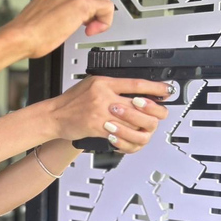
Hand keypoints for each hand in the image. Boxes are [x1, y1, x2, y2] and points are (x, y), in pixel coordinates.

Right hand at [2, 0, 114, 59]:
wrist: (21, 37)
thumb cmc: (27, 33)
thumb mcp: (42, 16)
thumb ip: (56, 12)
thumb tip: (66, 19)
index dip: (84, 10)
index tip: (80, 23)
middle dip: (92, 13)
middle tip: (85, 28)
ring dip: (99, 16)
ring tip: (89, 29)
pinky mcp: (80, 2)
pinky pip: (106, 6)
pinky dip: (104, 21)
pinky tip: (91, 30)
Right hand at [51, 77, 170, 153]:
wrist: (54, 116)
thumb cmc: (72, 102)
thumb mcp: (91, 84)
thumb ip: (112, 86)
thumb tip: (137, 92)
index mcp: (104, 82)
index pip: (137, 83)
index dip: (155, 88)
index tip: (167, 91)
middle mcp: (104, 95)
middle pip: (141, 105)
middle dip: (154, 113)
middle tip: (157, 116)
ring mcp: (100, 112)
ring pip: (133, 122)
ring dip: (140, 128)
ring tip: (141, 129)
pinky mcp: (97, 127)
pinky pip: (120, 135)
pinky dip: (125, 138)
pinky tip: (126, 137)